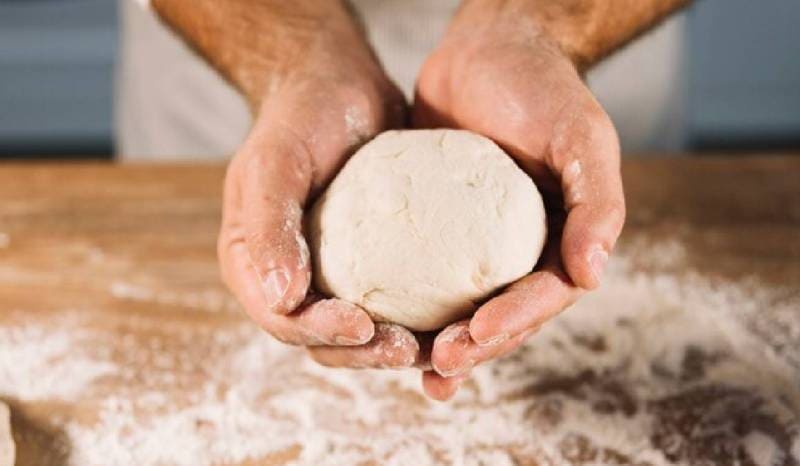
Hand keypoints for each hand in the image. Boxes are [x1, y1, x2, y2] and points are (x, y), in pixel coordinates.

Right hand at [218, 31, 420, 369]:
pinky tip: (456, 319)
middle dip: (365, 352)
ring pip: (362, 333)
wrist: (339, 84)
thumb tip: (281, 300)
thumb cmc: (300, 116)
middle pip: (324, 340)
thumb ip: (269, 226)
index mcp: (255, 264)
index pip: (283, 319)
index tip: (363, 326)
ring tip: (438, 345)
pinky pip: (395, 303)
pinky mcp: (374, 265)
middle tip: (408, 347)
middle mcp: (292, 278)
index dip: (321, 333)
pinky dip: (420, 319)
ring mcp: (334, 274)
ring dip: (395, 347)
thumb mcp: (276, 161)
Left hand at [413, 2, 625, 399]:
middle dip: (474, 347)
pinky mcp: (437, 229)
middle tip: (437, 366)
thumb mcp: (581, 135)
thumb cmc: (542, 87)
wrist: (489, 48)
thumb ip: (597, 202)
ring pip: (463, 306)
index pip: (543, 296)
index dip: (513, 323)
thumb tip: (593, 274)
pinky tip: (382, 322)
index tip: (474, 336)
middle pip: (503, 315)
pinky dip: (410, 303)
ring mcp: (477, 243)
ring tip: (417, 369)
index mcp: (563, 239)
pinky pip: (422, 272)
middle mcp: (522, 250)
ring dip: (443, 342)